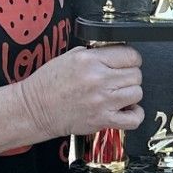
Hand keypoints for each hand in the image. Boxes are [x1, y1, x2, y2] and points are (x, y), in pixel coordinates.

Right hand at [16, 45, 142, 141]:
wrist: (35, 109)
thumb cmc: (48, 84)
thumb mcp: (69, 56)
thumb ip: (95, 53)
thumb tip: (116, 52)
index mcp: (90, 60)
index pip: (130, 55)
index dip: (130, 58)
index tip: (126, 63)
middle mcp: (99, 79)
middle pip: (136, 74)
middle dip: (129, 75)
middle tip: (118, 79)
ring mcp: (102, 101)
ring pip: (137, 93)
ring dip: (130, 93)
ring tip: (118, 94)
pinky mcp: (102, 120)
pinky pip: (134, 119)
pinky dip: (135, 114)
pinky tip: (126, 109)